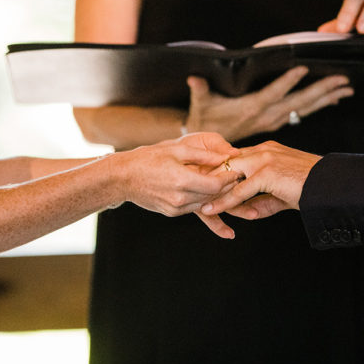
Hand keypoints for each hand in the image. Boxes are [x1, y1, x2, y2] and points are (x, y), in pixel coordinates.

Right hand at [112, 133, 241, 237]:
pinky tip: (212, 195)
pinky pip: (194, 207)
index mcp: (182, 180)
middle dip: (227, 188)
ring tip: (230, 187)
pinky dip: (204, 200)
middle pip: (213, 197)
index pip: (216, 185)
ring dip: (217, 196)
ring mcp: (175, 208)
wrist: (124, 177)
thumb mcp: (177, 151)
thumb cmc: (149, 158)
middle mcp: (180, 198)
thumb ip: (204, 155)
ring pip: (206, 204)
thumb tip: (227, 155)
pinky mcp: (172, 213)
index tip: (238, 171)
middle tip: (240, 179)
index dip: (230, 179)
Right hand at [184, 67, 352, 142]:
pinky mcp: (276, 122)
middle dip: (321, 90)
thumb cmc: (205, 121)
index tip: (303, 69)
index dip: (287, 82)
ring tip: (346, 87)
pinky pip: (302, 113)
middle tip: (342, 79)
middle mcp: (267, 116)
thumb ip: (200, 91)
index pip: (272, 94)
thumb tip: (194, 78)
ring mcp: (274, 120)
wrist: (210, 149)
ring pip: (305, 108)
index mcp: (251, 109)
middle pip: (298, 102)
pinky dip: (319, 104)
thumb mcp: (200, 106)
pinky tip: (334, 98)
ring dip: (327, 97)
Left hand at [201, 141, 320, 220]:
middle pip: (226, 161)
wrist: (331, 186)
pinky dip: (223, 201)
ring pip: (228, 174)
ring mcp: (264, 159)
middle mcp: (263, 150)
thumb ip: (264, 200)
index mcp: (266, 150)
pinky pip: (239, 190)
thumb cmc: (311, 189)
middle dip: (207, 175)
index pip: (234, 157)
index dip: (217, 170)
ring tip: (193, 200)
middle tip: (188, 188)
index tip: (200, 181)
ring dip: (210, 189)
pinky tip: (211, 209)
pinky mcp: (267, 173)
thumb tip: (250, 212)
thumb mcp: (282, 194)